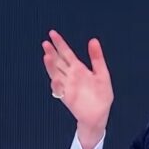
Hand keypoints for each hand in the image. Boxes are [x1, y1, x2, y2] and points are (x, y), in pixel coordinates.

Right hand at [42, 30, 112, 148]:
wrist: (100, 114)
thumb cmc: (101, 95)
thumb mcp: (102, 74)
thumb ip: (97, 58)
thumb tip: (93, 40)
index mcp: (79, 68)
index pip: (66, 53)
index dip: (59, 43)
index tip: (52, 33)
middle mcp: (70, 76)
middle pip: (58, 61)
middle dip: (52, 52)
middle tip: (46, 43)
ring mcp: (67, 86)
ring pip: (55, 73)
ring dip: (50, 65)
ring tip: (47, 56)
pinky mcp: (66, 97)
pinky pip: (59, 89)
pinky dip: (56, 84)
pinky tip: (55, 78)